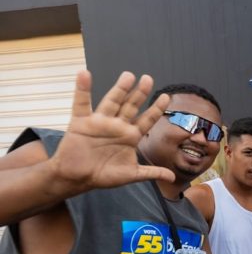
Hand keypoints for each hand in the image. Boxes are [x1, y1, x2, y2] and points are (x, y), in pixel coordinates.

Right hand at [49, 70, 174, 193]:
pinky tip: (84, 74)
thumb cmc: (104, 175)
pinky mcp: (81, 122)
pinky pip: (81, 103)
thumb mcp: (131, 174)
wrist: (78, 178)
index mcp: (130, 136)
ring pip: (112, 102)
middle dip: (140, 93)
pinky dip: (82, 89)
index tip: (166, 97)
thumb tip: (173, 179)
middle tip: (148, 79)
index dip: (156, 109)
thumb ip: (151, 172)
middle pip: (131, 106)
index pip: (147, 119)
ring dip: (120, 89)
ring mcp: (100, 122)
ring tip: (128, 76)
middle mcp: (117, 125)